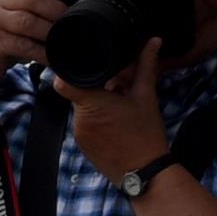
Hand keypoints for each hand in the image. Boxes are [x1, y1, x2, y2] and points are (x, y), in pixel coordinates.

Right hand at [0, 0, 68, 78]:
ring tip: (62, 39)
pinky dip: (41, 52)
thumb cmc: (3, 36)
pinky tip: (51, 56)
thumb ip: (35, 5)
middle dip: (55, 10)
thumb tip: (70, 5)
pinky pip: (23, 45)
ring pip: (27, 22)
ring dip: (49, 32)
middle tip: (70, 20)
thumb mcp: (16, 14)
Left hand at [60, 50, 174, 187]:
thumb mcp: (147, 97)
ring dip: (97, 103)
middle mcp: (79, 119)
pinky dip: (96, 120)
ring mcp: (79, 134)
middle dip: (96, 86)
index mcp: (91, 103)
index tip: (84, 66)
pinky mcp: (83, 146)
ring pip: (82, 108)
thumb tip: (153, 42)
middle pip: (78, 92)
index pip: (63, 81)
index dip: (69, 70)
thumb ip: (146, 66)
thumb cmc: (146, 136)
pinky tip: (115, 123)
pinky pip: (84, 125)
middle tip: (116, 87)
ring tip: (119, 106)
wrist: (145, 174)